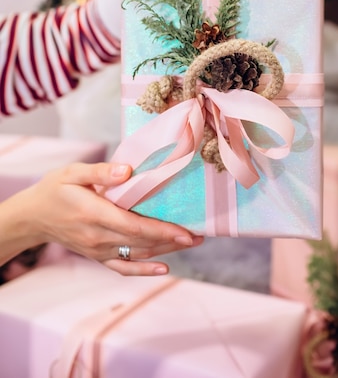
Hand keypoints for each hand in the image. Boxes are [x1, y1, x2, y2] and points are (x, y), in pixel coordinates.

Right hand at [2, 162, 202, 275]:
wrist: (33, 217)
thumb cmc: (54, 189)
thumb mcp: (72, 172)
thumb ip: (100, 171)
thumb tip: (128, 170)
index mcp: (94, 214)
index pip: (134, 226)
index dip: (162, 231)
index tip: (186, 231)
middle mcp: (99, 237)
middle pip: (142, 242)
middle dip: (173, 240)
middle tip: (200, 233)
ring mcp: (98, 250)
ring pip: (138, 254)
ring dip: (166, 250)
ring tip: (192, 242)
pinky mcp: (98, 256)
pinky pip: (123, 267)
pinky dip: (144, 270)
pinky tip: (164, 268)